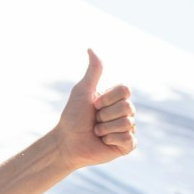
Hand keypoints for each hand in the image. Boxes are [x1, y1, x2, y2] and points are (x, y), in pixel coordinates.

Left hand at [55, 50, 135, 169]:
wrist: (66, 142)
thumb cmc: (72, 117)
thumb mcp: (82, 91)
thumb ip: (93, 71)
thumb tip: (91, 48)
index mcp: (117, 99)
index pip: (125, 91)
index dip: (106, 99)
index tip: (94, 105)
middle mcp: (126, 112)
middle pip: (127, 107)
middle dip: (104, 115)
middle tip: (94, 121)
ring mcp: (128, 129)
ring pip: (126, 123)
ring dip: (105, 128)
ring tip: (96, 132)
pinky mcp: (127, 145)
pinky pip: (128, 139)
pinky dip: (111, 139)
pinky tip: (103, 142)